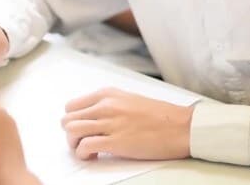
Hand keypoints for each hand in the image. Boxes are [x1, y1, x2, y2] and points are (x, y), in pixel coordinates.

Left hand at [61, 88, 193, 160]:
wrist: (181, 127)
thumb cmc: (160, 116)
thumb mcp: (128, 99)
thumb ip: (108, 105)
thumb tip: (92, 117)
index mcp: (107, 94)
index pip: (72, 106)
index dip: (73, 120)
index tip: (81, 129)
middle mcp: (105, 106)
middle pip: (68, 119)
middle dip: (71, 134)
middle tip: (82, 142)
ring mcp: (110, 123)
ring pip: (71, 131)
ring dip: (74, 144)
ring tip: (87, 150)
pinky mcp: (116, 141)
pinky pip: (85, 146)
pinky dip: (83, 154)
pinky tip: (94, 156)